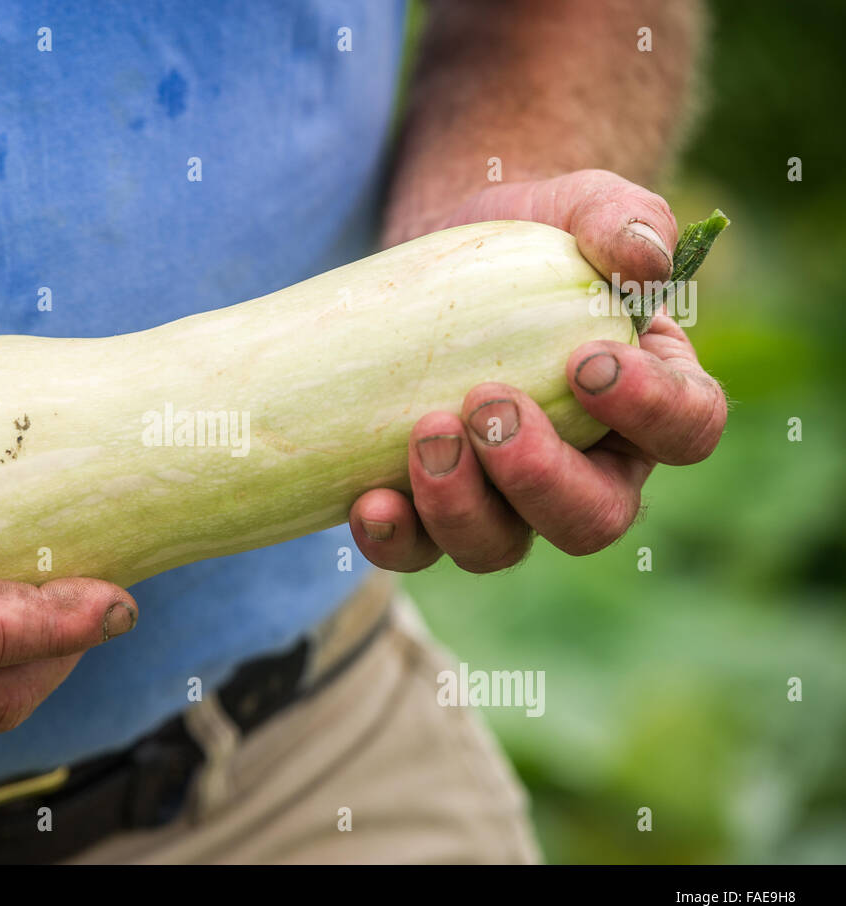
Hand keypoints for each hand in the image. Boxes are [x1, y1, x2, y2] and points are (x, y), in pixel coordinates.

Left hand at [351, 170, 727, 571]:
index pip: (685, 429)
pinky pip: (419, 550)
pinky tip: (370, 502)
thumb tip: (644, 261)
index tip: (586, 362)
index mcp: (647, 401)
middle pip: (592, 518)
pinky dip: (395, 537)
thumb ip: (621, 219)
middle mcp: (585, 468)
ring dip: (461, 507)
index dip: (649, 411)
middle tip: (487, 406)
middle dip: (539, 476)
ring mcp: (504, 499)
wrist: (434, 255)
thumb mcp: (576, 206)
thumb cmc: (525, 236)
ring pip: (501, 547)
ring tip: (425, 433)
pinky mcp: (431, 505)